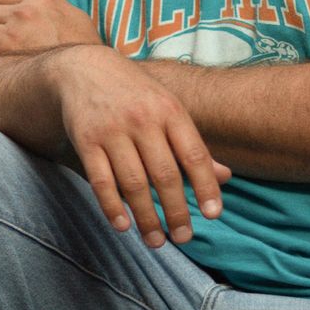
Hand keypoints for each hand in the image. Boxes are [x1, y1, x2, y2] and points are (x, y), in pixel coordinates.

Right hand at [48, 47, 230, 247]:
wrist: (83, 68)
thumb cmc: (135, 94)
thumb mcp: (168, 109)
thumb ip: (192, 145)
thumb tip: (226, 177)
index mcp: (170, 111)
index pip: (194, 154)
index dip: (206, 186)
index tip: (213, 215)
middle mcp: (143, 119)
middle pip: (165, 175)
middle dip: (176, 211)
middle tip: (184, 237)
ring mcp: (112, 130)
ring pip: (133, 183)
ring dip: (147, 218)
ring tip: (156, 241)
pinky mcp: (86, 140)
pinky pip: (101, 181)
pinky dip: (112, 207)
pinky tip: (123, 226)